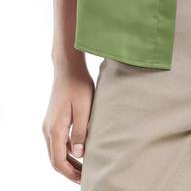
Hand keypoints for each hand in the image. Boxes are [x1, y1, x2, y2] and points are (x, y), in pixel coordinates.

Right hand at [42, 62, 94, 183]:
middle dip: (69, 171)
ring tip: (84, 169)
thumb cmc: (78, 85)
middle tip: (85, 178)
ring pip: (56, 151)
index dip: (70, 173)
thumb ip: (80, 132)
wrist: (68, 68)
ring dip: (68, 162)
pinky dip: (67, 151)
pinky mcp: (54, 119)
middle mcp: (48, 129)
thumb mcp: (84, 109)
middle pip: (55, 159)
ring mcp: (49, 124)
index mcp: (55, 129)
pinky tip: (80, 152)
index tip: (83, 180)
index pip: (58, 160)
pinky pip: (58, 142)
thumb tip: (79, 155)